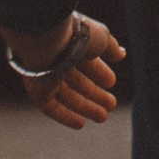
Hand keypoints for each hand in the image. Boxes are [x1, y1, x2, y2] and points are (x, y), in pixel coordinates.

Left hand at [7, 13, 125, 129]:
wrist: (47, 38)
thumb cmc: (76, 34)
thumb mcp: (101, 38)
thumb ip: (111, 47)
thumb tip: (121, 54)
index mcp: (70, 44)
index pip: (86, 62)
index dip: (99, 73)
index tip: (111, 83)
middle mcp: (57, 60)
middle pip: (78, 81)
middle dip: (95, 94)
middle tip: (111, 105)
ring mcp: (45, 76)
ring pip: (67, 96)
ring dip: (85, 107)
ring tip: (103, 117)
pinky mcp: (37, 91)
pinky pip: (51, 107)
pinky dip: (65, 116)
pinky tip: (80, 124)